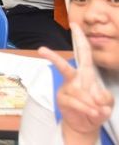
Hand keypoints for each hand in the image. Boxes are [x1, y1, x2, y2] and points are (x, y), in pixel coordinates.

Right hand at [40, 25, 113, 142]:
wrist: (86, 124)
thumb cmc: (96, 108)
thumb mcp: (107, 103)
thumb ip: (105, 98)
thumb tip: (96, 97)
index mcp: (87, 74)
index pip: (84, 53)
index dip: (80, 39)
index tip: (74, 25)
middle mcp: (75, 79)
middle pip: (64, 66)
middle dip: (53, 58)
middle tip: (41, 50)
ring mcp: (67, 89)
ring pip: (77, 91)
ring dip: (90, 103)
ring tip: (97, 111)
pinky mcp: (63, 100)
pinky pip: (75, 102)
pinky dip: (87, 109)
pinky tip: (93, 113)